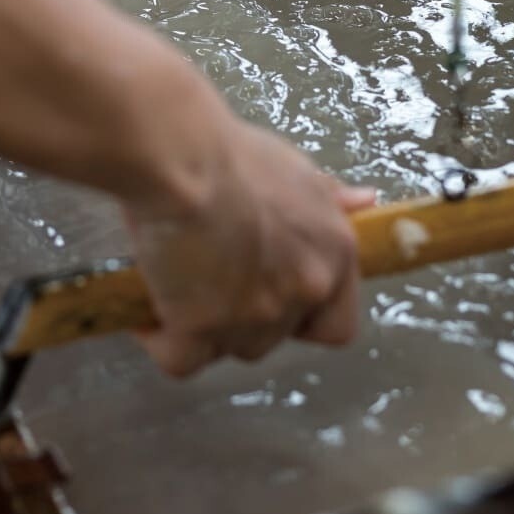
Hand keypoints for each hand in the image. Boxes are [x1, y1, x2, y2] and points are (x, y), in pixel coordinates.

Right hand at [124, 122, 371, 376]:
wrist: (181, 159)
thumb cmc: (233, 154)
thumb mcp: (295, 168)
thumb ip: (329, 198)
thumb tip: (366, 202)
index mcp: (333, 255)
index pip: (336, 326)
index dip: (303, 319)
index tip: (273, 296)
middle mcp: (302, 293)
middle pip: (272, 337)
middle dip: (242, 316)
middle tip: (210, 275)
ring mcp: (252, 317)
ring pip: (227, 348)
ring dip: (203, 327)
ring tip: (175, 285)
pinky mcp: (200, 328)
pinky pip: (181, 359)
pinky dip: (161, 341)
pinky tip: (147, 313)